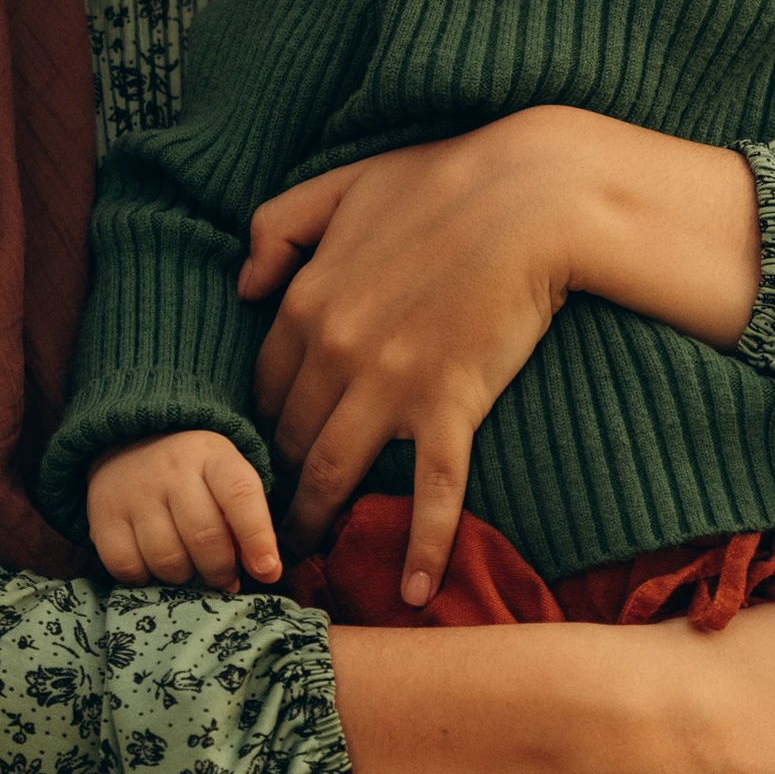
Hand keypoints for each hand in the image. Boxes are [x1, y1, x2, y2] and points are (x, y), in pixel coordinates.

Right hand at [86, 431, 282, 592]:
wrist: (130, 444)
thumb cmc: (194, 474)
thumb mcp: (226, 478)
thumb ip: (247, 519)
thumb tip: (264, 571)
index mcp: (212, 455)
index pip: (240, 495)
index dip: (258, 538)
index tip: (268, 571)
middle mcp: (172, 469)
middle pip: (204, 536)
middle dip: (220, 571)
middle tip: (224, 579)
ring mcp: (134, 492)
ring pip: (167, 558)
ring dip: (185, 578)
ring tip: (189, 569)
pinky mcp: (102, 516)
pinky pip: (128, 567)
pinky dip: (146, 580)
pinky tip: (155, 568)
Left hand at [240, 109, 760, 602]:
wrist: (533, 195)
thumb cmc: (442, 181)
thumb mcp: (340, 185)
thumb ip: (276, 227)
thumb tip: (242, 285)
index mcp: (304, 302)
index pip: (262, 388)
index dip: (260, 428)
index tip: (264, 456)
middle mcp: (335, 352)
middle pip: (290, 438)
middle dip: (277, 482)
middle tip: (272, 520)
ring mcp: (392, 385)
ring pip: (335, 474)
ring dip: (317, 521)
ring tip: (307, 558)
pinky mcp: (452, 404)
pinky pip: (432, 492)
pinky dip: (422, 545)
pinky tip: (413, 592)